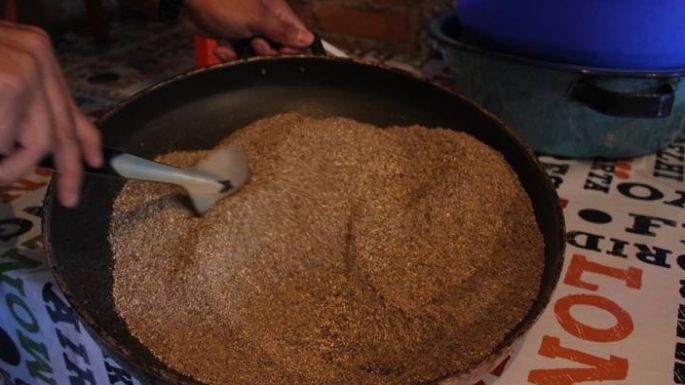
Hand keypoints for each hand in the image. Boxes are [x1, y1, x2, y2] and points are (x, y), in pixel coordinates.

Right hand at [0, 22, 102, 206]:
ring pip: (37, 143)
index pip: (71, 108)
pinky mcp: (10, 82)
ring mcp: (25, 67)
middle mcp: (38, 55)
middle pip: (62, 130)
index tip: (95, 164)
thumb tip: (56, 145)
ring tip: (0, 171)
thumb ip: (27, 108)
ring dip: (11, 166)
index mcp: (37, 54)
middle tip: (69, 197)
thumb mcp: (4, 76)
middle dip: (66, 171)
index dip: (87, 142)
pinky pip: (7, 139)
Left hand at [181, 0, 314, 60]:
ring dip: (244, 55)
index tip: (280, 52)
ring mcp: (248, 28)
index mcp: (276, 11)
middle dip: (265, 52)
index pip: (296, 36)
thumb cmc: (222, 1)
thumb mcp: (257, 18)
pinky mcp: (232, 35)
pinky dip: (230, 54)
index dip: (290, 49)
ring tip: (233, 46)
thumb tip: (308, 39)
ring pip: (256, 53)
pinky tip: (221, 48)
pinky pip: (238, 53)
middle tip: (254, 44)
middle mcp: (265, 19)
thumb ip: (283, 31)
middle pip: (277, 48)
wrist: (187, 1)